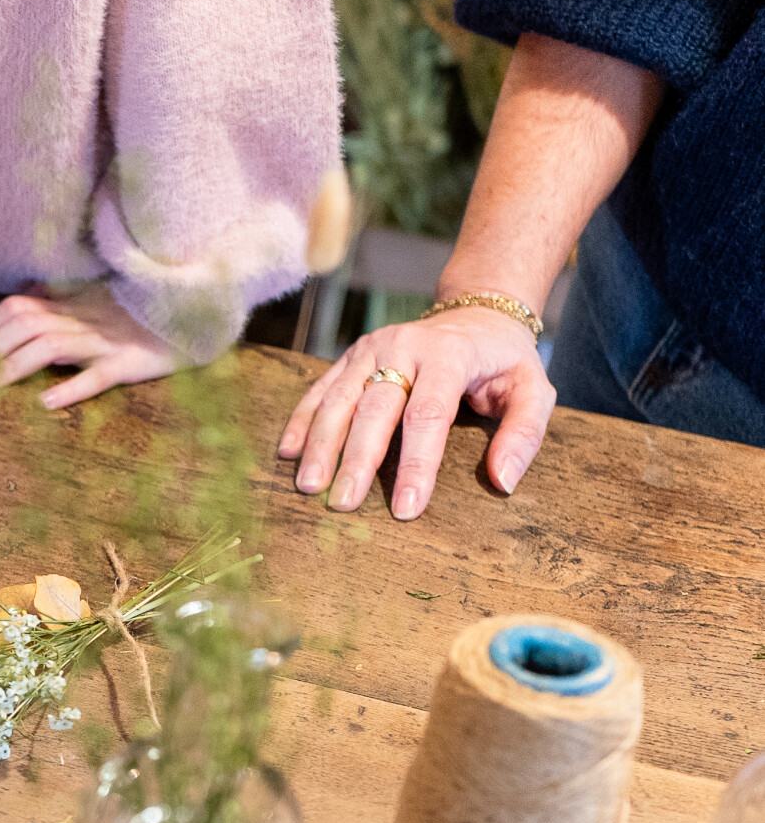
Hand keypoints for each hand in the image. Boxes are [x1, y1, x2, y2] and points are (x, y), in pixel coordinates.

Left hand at [0, 286, 178, 408]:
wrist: (196, 316)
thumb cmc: (139, 314)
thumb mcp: (97, 302)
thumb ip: (61, 300)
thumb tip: (25, 294)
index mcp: (73, 305)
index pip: (19, 309)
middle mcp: (84, 319)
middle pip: (26, 326)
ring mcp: (106, 341)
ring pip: (52, 347)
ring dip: (13, 366)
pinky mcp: (130, 364)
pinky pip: (98, 376)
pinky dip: (71, 388)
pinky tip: (45, 401)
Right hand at [279, 306, 552, 518]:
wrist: (475, 314)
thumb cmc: (503, 363)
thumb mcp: (532, 390)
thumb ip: (523, 434)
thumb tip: (501, 481)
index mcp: (449, 355)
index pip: (428, 415)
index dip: (416, 464)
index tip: (407, 508)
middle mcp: (403, 347)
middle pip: (374, 409)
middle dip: (357, 460)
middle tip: (342, 503)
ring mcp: (371, 349)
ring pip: (339, 400)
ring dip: (321, 445)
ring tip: (309, 485)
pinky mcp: (350, 356)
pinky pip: (320, 390)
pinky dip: (303, 421)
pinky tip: (289, 452)